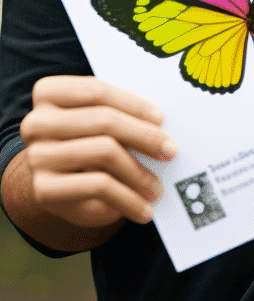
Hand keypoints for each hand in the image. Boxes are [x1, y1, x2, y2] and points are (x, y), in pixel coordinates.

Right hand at [19, 76, 175, 229]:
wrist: (61, 181)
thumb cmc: (92, 138)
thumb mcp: (105, 119)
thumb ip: (123, 112)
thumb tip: (161, 123)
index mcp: (49, 93)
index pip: (97, 91)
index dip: (133, 104)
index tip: (161, 118)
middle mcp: (36, 123)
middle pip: (103, 121)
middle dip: (143, 136)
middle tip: (170, 151)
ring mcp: (37, 157)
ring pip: (103, 152)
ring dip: (139, 173)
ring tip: (158, 187)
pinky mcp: (43, 189)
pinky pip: (97, 187)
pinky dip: (127, 199)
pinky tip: (143, 209)